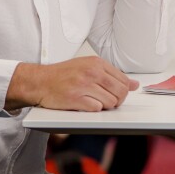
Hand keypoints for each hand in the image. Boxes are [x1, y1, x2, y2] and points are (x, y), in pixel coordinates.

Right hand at [5, 56, 139, 111]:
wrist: (39, 81)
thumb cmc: (63, 75)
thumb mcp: (88, 67)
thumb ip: (112, 75)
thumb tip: (134, 85)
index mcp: (97, 63)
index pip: (123, 80)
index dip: (122, 92)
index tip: (115, 94)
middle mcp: (92, 72)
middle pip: (120, 92)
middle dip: (117, 101)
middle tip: (106, 101)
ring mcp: (83, 85)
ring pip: (110, 102)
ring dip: (104, 106)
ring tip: (92, 102)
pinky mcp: (75, 99)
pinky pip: (96, 109)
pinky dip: (93, 110)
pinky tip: (84, 104)